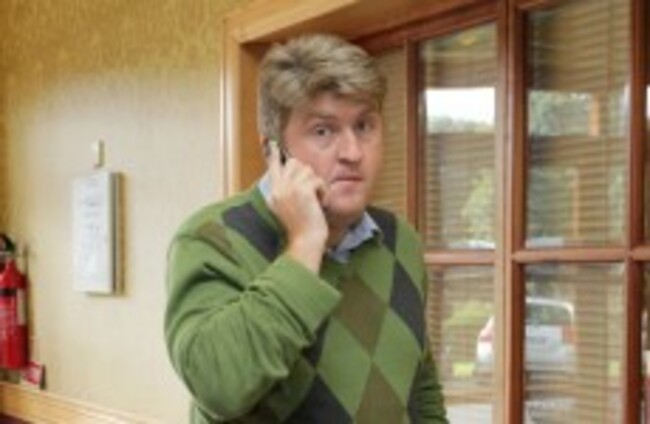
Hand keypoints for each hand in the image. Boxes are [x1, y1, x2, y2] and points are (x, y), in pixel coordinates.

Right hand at [267, 142, 328, 272]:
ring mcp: (288, 189)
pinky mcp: (302, 191)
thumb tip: (295, 173)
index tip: (271, 142)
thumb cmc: (302, 228)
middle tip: (311, 191)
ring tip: (316, 200)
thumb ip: (287, 191)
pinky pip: (317, 180)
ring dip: (316, 184)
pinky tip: (321, 204)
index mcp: (273, 193)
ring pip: (307, 170)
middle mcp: (278, 189)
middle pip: (294, 163)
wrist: (306, 241)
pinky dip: (323, 191)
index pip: (272, 167)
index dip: (274, 155)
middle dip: (307, 173)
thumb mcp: (289, 208)